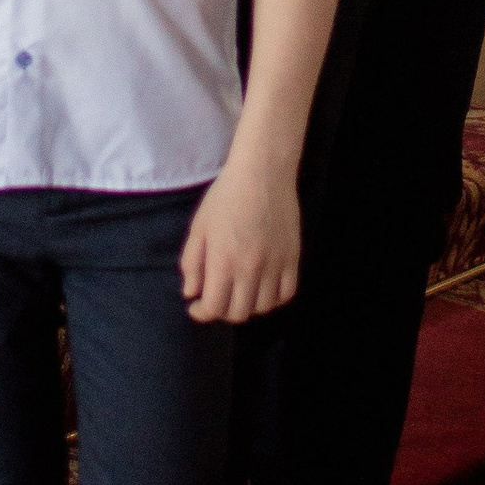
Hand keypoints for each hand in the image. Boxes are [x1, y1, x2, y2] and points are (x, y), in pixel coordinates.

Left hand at [182, 152, 301, 320]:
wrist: (262, 172)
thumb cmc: (225, 196)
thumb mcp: (199, 227)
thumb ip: (191, 263)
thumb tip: (191, 294)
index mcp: (223, 260)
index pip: (214, 307)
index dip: (201, 313)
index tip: (196, 305)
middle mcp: (250, 268)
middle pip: (238, 313)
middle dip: (223, 310)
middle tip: (218, 297)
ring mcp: (275, 263)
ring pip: (263, 307)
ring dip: (248, 306)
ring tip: (240, 292)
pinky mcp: (293, 256)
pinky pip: (287, 293)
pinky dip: (274, 298)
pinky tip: (263, 288)